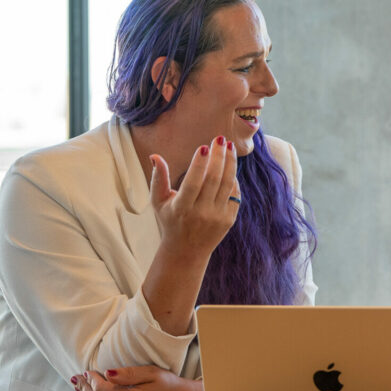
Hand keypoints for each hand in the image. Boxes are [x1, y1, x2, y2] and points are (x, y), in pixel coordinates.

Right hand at [149, 136, 239, 257]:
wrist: (186, 251)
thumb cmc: (170, 220)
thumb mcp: (158, 201)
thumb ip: (158, 178)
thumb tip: (156, 156)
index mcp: (181, 208)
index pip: (193, 183)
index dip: (199, 164)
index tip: (204, 146)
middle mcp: (201, 213)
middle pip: (213, 180)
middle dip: (218, 156)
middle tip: (220, 139)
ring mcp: (217, 217)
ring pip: (227, 184)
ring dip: (230, 163)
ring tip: (229, 146)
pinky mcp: (228, 220)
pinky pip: (234, 194)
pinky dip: (232, 179)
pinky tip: (229, 165)